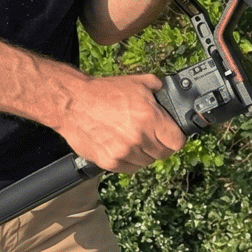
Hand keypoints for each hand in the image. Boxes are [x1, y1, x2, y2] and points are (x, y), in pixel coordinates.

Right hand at [55, 74, 185, 172]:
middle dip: (161, 144)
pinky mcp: (110, 162)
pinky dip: (129, 160)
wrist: (73, 103)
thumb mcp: (136, 83)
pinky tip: (121, 145)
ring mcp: (124, 153)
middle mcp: (139, 138)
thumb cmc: (103, 92)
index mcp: (149, 117)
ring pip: (147, 162)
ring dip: (144, 153)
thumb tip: (170, 93)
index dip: (176, 137)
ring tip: (132, 138)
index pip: (178, 142)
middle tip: (150, 134)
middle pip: (164, 154)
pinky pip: (130, 168)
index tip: (171, 134)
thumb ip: (158, 89)